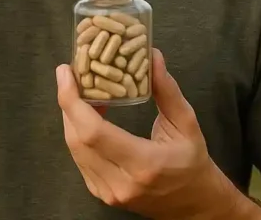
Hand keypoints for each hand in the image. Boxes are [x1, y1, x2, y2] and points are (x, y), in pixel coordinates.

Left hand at [56, 49, 241, 218]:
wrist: (194, 204)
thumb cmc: (193, 162)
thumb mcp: (186, 123)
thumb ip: (167, 90)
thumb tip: (153, 56)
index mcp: (144, 164)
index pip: (93, 132)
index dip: (72, 101)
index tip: (66, 73)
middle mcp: (121, 183)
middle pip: (77, 139)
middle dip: (68, 104)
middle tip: (70, 75)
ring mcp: (109, 193)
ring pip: (75, 150)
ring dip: (71, 117)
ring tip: (79, 91)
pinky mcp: (103, 194)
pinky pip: (81, 160)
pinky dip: (78, 134)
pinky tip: (87, 116)